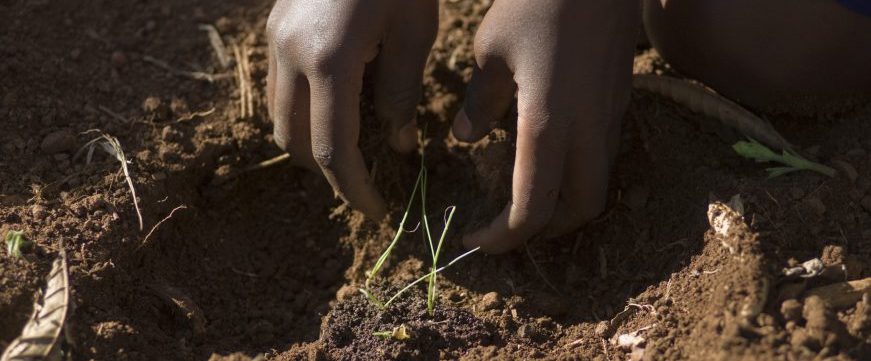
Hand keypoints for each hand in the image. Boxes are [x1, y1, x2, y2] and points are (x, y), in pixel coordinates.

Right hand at [266, 0, 436, 220]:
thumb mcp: (415, 34)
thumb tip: (395, 144)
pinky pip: (281, 87)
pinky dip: (306, 109)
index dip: (353, 189)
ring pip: (281, 117)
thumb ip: (401, 96)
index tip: (377, 211)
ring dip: (313, 140)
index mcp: (328, 62)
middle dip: (329, 169)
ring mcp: (274, 39)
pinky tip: (343, 100)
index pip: (332, 151)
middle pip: (294, 141)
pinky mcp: (274, 27)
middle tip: (369, 176)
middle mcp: (288, 55)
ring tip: (358, 141)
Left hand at [455, 0, 638, 252]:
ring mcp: (610, 119)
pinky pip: (603, 159)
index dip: (503, 237)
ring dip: (562, 207)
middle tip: (504, 229)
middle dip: (542, 232)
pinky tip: (547, 157)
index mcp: (547, 125)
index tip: (472, 240)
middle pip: (578, 212)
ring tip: (524, 201)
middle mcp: (587, 132)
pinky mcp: (619, 103)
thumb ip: (479, 102)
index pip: (531, 209)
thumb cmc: (535, 4)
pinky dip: (576, 177)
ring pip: (597, 188)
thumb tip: (469, 139)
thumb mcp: (490, 50)